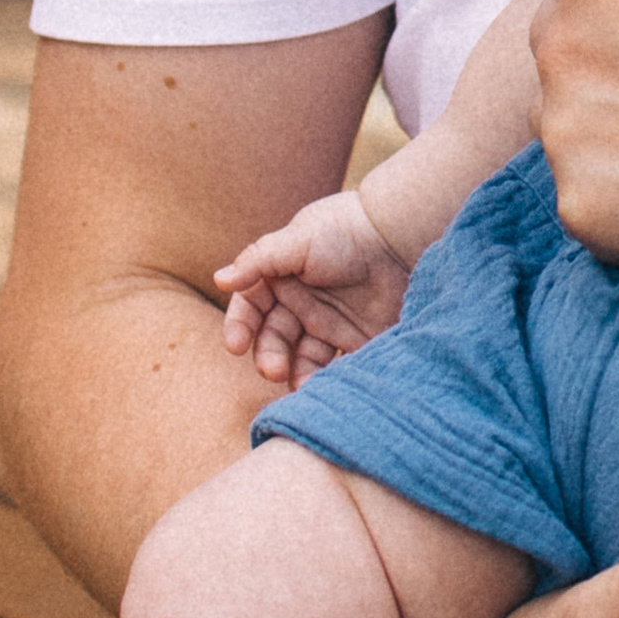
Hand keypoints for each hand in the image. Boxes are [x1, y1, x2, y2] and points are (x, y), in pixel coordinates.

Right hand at [215, 188, 411, 387]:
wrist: (399, 235)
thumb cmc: (344, 230)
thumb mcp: (298, 240)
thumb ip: (259, 261)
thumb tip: (219, 279)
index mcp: (280, 279)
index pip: (250, 309)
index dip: (239, 327)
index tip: (235, 346)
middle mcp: (300, 304)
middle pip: (274, 339)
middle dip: (269, 357)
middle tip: (273, 371)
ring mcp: (328, 324)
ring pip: (302, 358)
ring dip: (296, 374)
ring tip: (301, 387)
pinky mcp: (357, 340)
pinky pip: (336, 366)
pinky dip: (328, 379)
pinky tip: (327, 386)